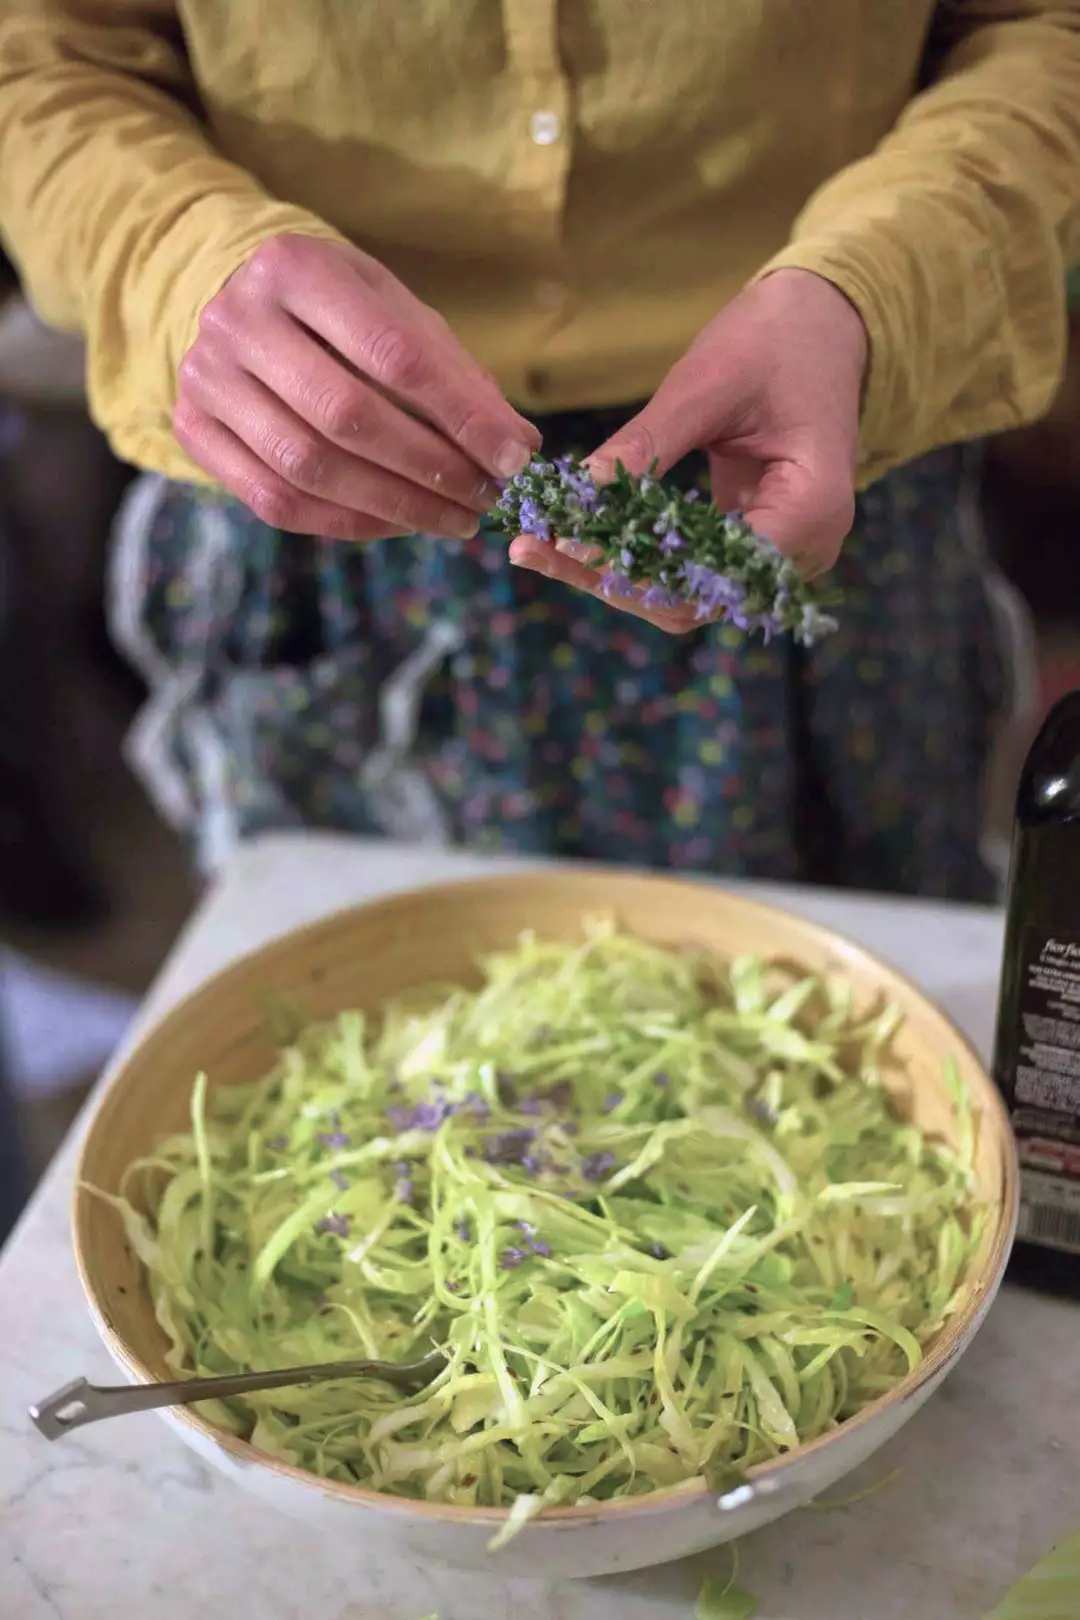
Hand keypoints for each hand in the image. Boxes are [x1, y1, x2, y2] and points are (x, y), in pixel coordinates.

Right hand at [174, 234, 539, 540]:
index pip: (393, 354)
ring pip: (308, 468)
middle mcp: (237, 320)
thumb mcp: (395, 312)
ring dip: (394, 507)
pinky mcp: (193, 431)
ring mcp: (205, 379)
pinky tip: (397, 524)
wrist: (232, 300)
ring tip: (452, 519)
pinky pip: (277, 501)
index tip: (513, 458)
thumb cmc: (337, 311)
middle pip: (347, 417)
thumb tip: (516, 447)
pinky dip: (348, 523)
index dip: (460, 416)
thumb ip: (454, 374)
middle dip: (430, 470)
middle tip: (484, 499)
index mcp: (296, 267)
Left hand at [510, 269, 866, 626]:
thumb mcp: (707, 383)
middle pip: (693, 598)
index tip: (567, 544)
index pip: (713, 573)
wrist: (823, 328)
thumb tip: (580, 488)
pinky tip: (572, 538)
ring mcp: (780, 556)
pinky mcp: (752, 546)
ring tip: (537, 547)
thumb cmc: (777, 343)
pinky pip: (687, 572)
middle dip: (608, 579)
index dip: (636, 568)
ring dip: (611, 576)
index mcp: (811, 509)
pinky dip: (631, 559)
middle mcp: (805, 550)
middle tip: (530, 548)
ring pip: (684, 596)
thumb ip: (648, 442)